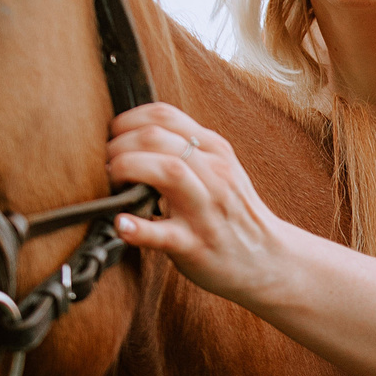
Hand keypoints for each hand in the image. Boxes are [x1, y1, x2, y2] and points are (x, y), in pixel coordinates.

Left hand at [105, 103, 294, 302]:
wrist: (269, 261)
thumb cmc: (234, 215)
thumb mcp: (220, 171)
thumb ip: (187, 150)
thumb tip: (137, 135)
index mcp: (215, 151)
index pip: (164, 115)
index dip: (128, 121)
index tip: (114, 137)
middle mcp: (214, 174)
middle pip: (156, 137)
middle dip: (119, 145)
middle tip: (107, 164)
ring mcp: (205, 209)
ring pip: (166, 171)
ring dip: (127, 169)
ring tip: (113, 183)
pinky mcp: (195, 244)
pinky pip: (163, 233)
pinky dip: (137, 227)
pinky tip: (121, 224)